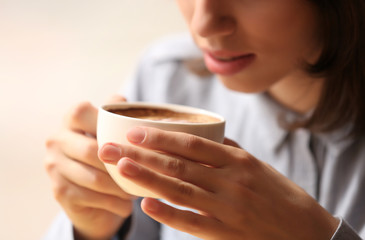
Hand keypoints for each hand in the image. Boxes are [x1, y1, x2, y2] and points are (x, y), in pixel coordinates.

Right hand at [44, 96, 133, 239]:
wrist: (91, 194)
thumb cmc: (108, 155)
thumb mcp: (113, 132)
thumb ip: (118, 116)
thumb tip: (129, 103)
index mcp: (71, 119)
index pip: (83, 113)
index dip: (108, 126)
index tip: (134, 140)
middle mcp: (57, 140)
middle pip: (92, 150)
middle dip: (121, 164)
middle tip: (144, 172)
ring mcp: (54, 166)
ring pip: (95, 178)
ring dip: (121, 187)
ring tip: (139, 189)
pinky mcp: (59, 191)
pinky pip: (93, 197)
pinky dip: (115, 202)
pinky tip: (126, 204)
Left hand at [99, 127, 338, 239]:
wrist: (305, 231)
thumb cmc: (279, 195)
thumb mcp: (257, 166)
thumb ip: (228, 152)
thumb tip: (202, 137)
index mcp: (237, 161)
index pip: (191, 144)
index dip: (160, 136)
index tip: (133, 130)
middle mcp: (229, 182)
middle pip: (177, 165)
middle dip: (141, 154)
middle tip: (112, 147)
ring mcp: (226, 208)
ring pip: (179, 190)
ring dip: (147, 178)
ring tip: (121, 167)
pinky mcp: (224, 234)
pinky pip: (191, 222)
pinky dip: (168, 213)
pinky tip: (147, 205)